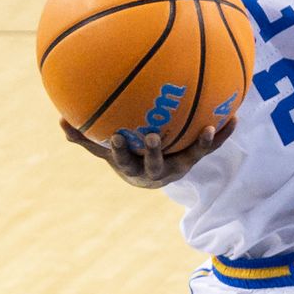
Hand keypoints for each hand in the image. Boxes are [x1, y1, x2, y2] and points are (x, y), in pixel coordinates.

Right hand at [60, 117, 235, 185]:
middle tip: (152, 137)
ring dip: (199, 144)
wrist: (152, 176)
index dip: (120, 150)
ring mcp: (178, 165)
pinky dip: (221, 134)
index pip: (123, 159)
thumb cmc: (125, 155)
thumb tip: (59, 120)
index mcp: (132, 166)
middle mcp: (156, 170)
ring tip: (207, 129)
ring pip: (190, 158)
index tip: (116, 135)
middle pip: (155, 165)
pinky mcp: (194, 159)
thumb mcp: (103, 149)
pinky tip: (234, 117)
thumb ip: (84, 138)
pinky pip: (210, 147)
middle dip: (154, 152)